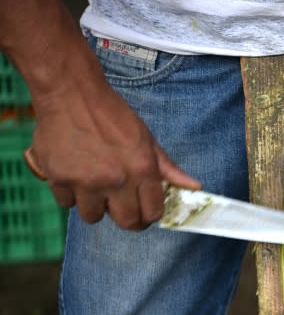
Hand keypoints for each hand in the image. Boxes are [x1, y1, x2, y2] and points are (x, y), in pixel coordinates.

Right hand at [28, 81, 200, 229]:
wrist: (71, 92)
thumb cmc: (112, 114)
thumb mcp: (147, 138)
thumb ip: (168, 168)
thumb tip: (194, 187)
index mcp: (142, 169)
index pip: (152, 213)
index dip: (150, 215)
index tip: (144, 210)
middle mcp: (115, 179)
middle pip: (126, 223)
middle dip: (126, 217)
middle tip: (120, 205)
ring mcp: (85, 181)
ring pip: (93, 216)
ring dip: (95, 206)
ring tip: (94, 186)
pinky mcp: (58, 177)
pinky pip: (66, 203)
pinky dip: (70, 194)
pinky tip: (74, 175)